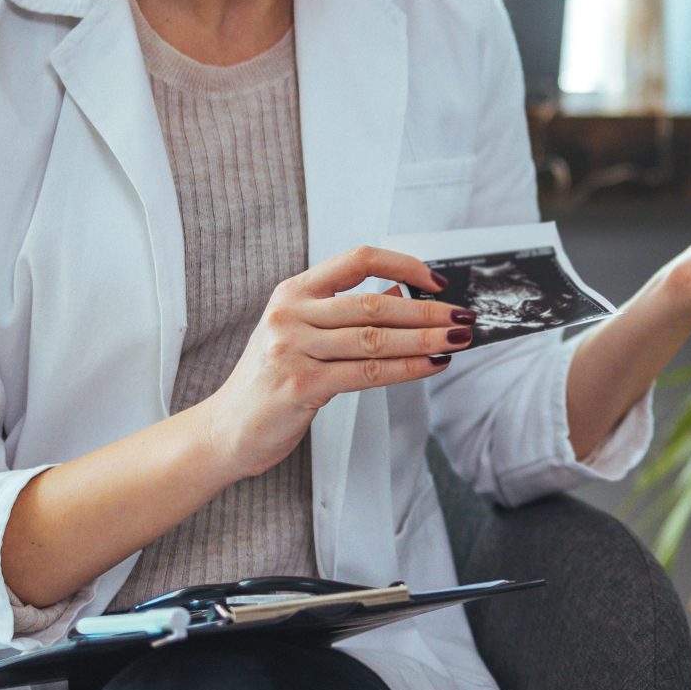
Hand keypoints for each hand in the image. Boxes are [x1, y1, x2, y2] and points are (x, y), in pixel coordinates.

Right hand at [192, 246, 476, 479]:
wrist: (225, 430)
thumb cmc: (271, 380)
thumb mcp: (301, 333)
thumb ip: (345, 311)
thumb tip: (402, 290)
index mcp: (293, 292)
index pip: (357, 259)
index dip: (403, 264)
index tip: (436, 281)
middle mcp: (290, 314)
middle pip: (374, 303)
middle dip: (427, 310)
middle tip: (465, 316)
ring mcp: (292, 349)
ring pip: (377, 338)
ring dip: (426, 338)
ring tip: (459, 339)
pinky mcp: (300, 385)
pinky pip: (368, 373)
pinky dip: (409, 368)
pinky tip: (434, 364)